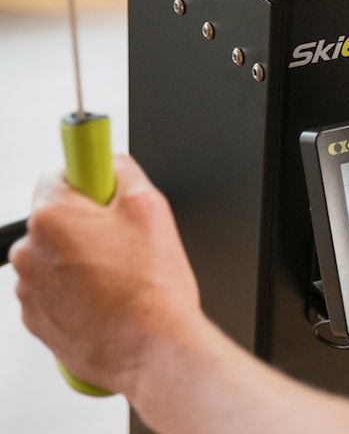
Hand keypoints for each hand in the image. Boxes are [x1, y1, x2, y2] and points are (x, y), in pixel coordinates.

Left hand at [9, 155, 202, 395]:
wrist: (154, 350)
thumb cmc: (153, 289)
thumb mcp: (152, 208)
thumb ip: (124, 171)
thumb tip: (111, 164)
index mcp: (53, 217)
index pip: (59, 176)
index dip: (90, 184)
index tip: (104, 194)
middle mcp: (30, 252)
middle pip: (57, 220)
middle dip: (88, 226)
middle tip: (126, 245)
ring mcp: (29, 290)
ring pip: (56, 257)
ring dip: (82, 261)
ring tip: (121, 279)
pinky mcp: (37, 320)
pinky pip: (55, 292)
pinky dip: (77, 292)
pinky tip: (109, 300)